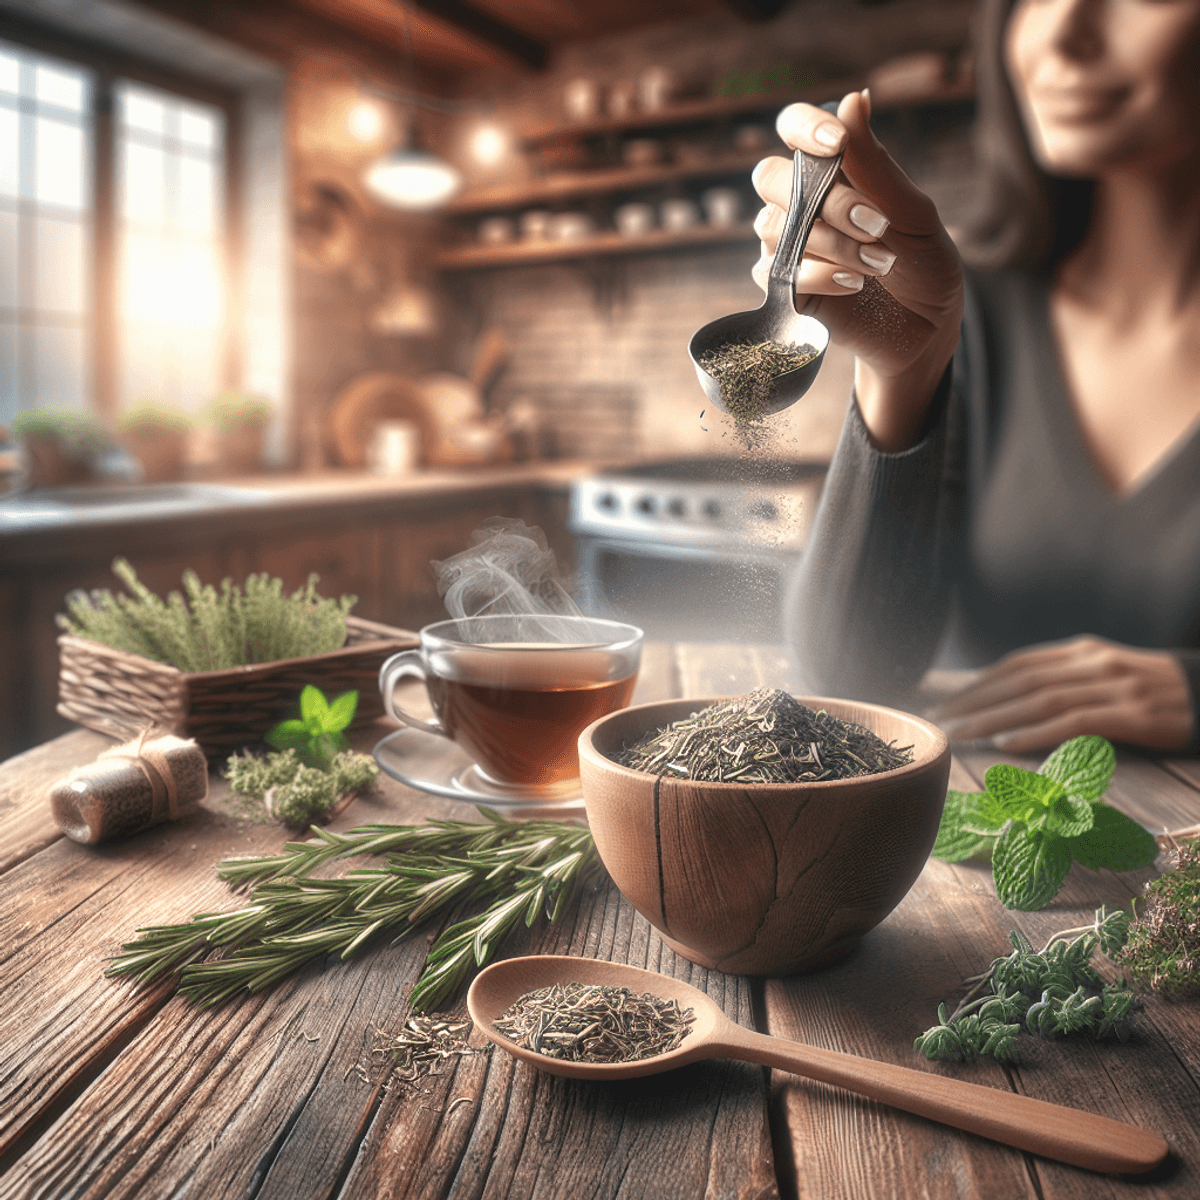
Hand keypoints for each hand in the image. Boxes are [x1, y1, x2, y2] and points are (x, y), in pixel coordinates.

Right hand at [752, 90, 963, 449]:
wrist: (925, 331)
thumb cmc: (924, 265)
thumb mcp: (913, 213)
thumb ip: (877, 166)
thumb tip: (854, 100)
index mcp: (833, 171)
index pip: (793, 128)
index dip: (804, 127)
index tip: (837, 142)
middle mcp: (801, 203)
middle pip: (771, 177)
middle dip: (826, 200)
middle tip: (876, 223)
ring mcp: (787, 246)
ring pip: (777, 227)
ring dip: (834, 243)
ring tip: (879, 263)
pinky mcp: (783, 288)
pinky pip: (777, 271)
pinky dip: (821, 275)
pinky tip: (855, 284)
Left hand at [928, 636, 1194, 752]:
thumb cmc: (1152, 694)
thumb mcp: (1104, 675)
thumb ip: (1063, 680)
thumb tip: (1008, 701)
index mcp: (1082, 652)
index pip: (1018, 665)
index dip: (978, 683)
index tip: (947, 703)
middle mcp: (1092, 663)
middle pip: (1021, 682)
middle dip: (975, 702)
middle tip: (940, 722)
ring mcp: (1114, 687)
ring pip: (1041, 701)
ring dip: (994, 718)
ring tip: (961, 735)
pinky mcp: (1134, 715)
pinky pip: (1075, 723)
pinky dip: (1036, 733)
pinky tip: (1006, 744)